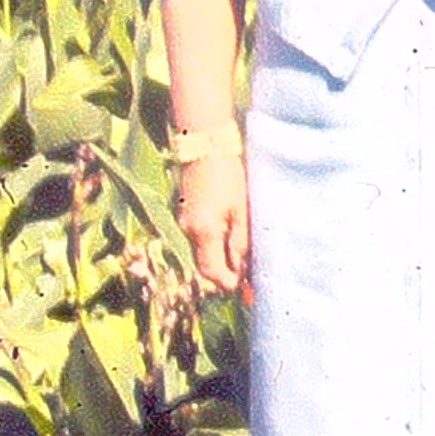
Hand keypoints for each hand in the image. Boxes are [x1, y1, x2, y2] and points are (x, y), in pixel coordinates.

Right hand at [177, 139, 250, 300]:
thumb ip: (241, 243)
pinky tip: (233, 240)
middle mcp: (188, 230)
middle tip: (250, 279)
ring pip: (203, 253)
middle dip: (227, 275)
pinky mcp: (186, 213)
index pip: (213, 272)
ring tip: (245, 259)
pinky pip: (200, 239)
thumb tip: (244, 272)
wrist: (206, 146)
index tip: (248, 289)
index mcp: (203, 232)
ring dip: (222, 260)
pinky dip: (216, 245)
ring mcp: (184, 222)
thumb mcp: (242, 210)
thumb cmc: (230, 175)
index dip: (230, 284)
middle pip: (206, 266)